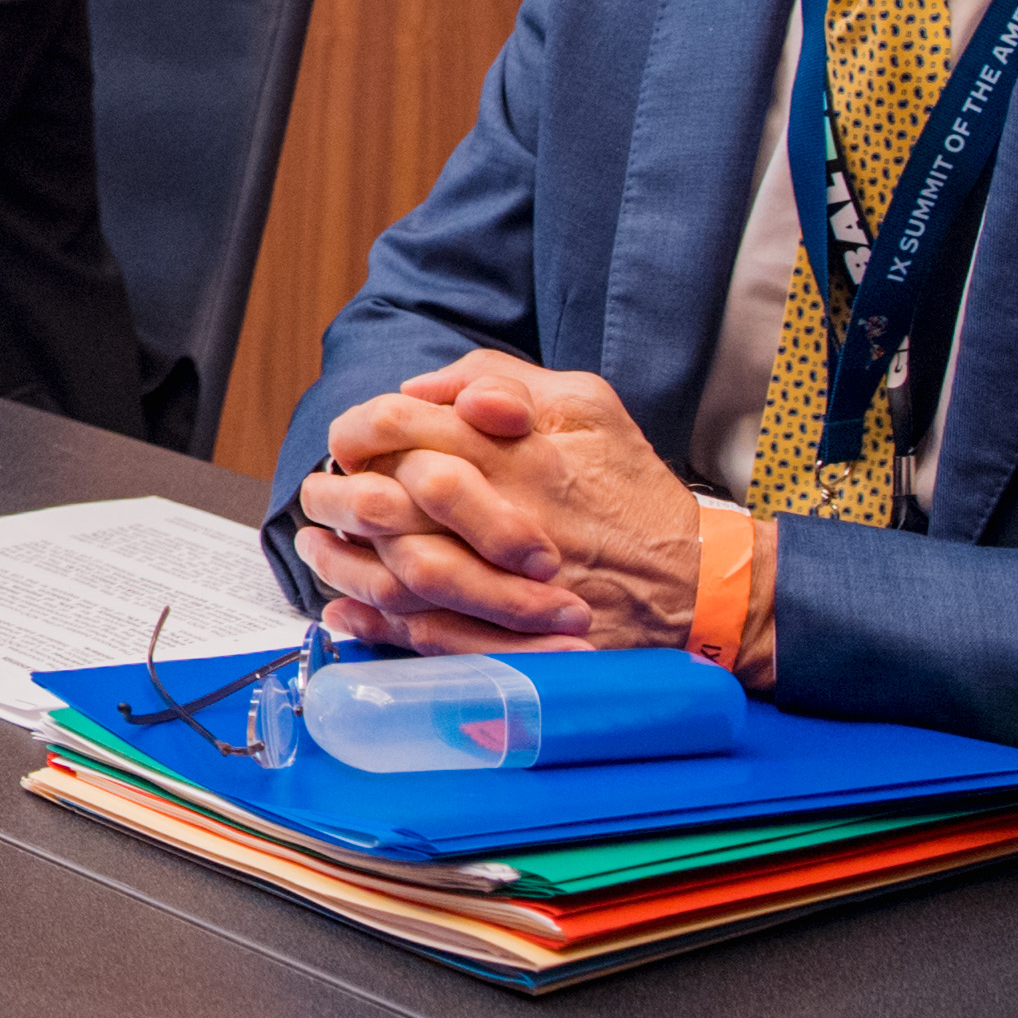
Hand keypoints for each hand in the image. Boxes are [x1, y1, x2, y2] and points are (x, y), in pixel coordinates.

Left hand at [291, 352, 708, 656]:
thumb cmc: (634, 490)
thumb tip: (421, 384)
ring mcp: (504, 584)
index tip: (348, 442)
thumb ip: (500, 377)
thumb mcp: (587, 405)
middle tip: (320, 497)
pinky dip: (373, 626)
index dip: (359, 431)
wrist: (699, 583)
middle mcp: (501, 516)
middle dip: (336, 496)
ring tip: (318, 549)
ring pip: (393, 572)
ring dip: (341, 561)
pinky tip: (344, 612)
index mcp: (514, 453)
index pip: (403, 426)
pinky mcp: (509, 640)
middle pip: (386, 499)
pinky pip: (423, 636)